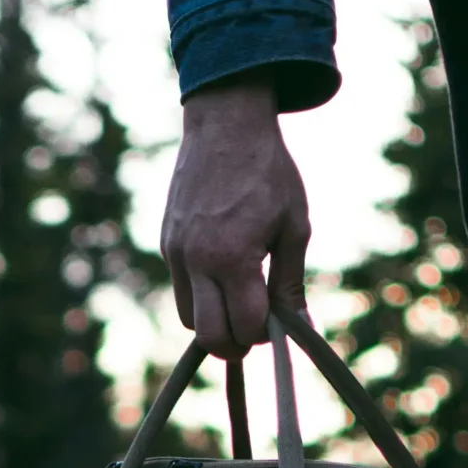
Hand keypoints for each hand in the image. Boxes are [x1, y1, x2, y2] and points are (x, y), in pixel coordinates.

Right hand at [160, 80, 309, 356]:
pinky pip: (181, 289)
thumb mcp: (294, 226)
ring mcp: (176, 253)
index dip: (265, 334)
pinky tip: (223, 273)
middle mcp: (196, 260)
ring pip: (188, 319)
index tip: (278, 321)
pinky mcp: (167, 243)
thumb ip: (291, 282)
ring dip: (214, 322)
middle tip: (255, 330)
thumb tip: (300, 327)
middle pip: (209, 336)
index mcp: (233, 257)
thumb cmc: (269, 172)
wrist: (225, 124)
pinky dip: (202, 296)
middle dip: (235, 343)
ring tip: (238, 301)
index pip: (246, 326)